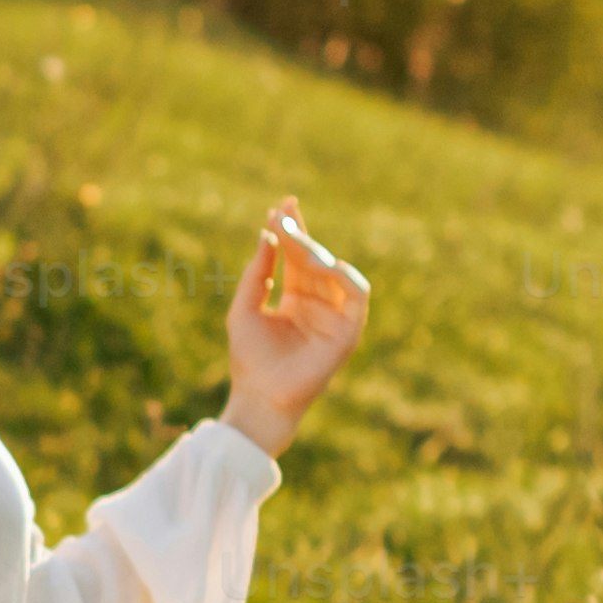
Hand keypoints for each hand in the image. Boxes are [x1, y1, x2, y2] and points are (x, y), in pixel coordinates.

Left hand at [220, 197, 368, 451]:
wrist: (259, 397)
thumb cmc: (249, 358)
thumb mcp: (245, 308)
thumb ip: (257, 272)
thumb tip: (267, 233)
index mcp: (295, 298)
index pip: (296, 256)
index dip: (292, 230)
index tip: (283, 204)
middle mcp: (317, 303)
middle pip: (314, 260)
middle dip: (301, 236)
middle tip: (285, 217)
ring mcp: (334, 316)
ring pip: (336, 273)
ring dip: (319, 255)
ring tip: (300, 246)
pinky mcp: (348, 332)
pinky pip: (357, 296)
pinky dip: (347, 278)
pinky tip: (329, 266)